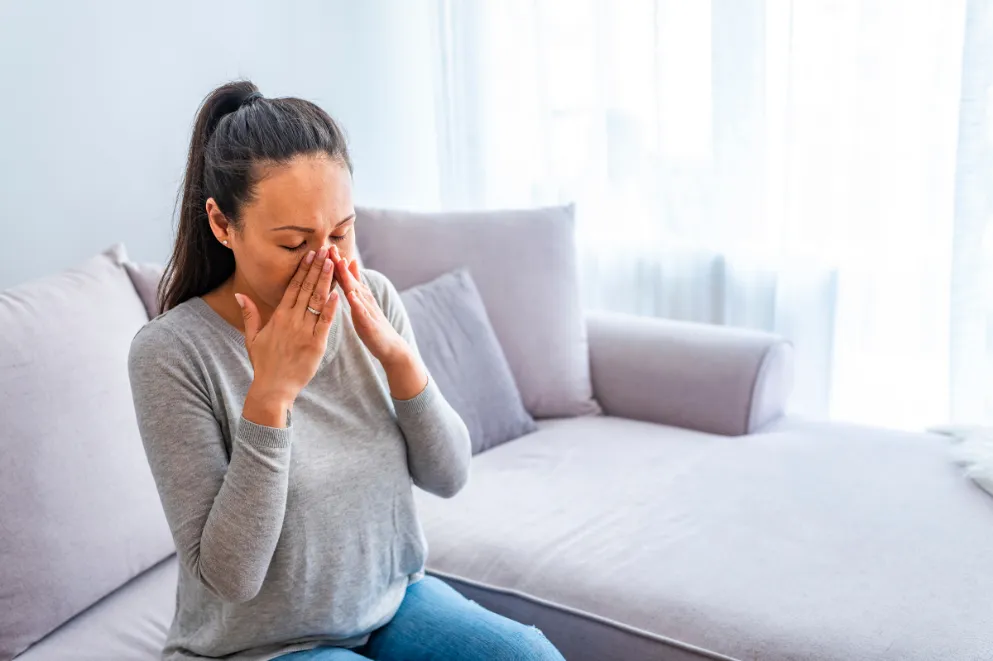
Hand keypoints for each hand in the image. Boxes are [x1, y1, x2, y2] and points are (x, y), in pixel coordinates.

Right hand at [236, 248, 339, 419]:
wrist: (273, 388)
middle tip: (326, 249)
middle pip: (307, 288)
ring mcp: (304, 331)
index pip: (293, 287)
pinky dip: (332, 307)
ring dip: (326, 280)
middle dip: (317, 267)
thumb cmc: (264, 363)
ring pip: (317, 301)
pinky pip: (325, 322)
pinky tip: (338, 293)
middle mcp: (291, 320)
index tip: (311, 254)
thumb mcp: (252, 337)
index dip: (303, 269)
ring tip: (333, 262)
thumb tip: (239, 294)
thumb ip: (249, 314)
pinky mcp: (316, 344)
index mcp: (278, 316)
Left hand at [330, 247, 407, 365]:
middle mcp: (363, 298)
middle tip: (331, 248)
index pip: (344, 276)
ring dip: (348, 278)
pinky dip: (357, 303)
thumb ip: (356, 282)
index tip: (326, 247)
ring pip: (356, 291)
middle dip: (340, 263)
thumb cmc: (372, 323)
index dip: (335, 261)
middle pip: (350, 278)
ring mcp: (368, 310)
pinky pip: (362, 312)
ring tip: (340, 265)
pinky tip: (351, 295)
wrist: (390, 345)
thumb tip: (351, 261)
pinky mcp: (370, 323)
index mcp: (358, 294)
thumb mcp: (362, 299)